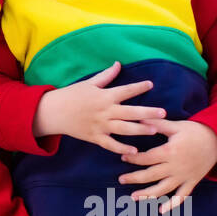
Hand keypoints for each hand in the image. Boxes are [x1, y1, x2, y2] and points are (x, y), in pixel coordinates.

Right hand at [33, 62, 163, 153]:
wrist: (53, 112)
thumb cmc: (71, 95)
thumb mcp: (89, 83)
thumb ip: (106, 76)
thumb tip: (119, 64)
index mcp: (104, 96)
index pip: (125, 90)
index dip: (138, 87)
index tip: (151, 84)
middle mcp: (105, 111)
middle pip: (130, 112)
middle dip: (148, 113)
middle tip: (163, 113)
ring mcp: (100, 126)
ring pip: (124, 129)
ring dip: (140, 130)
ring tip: (155, 130)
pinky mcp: (95, 137)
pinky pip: (111, 145)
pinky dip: (122, 148)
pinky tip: (135, 151)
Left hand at [117, 118, 216, 213]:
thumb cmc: (195, 132)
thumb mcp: (176, 126)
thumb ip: (157, 124)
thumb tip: (139, 118)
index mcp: (170, 152)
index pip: (147, 158)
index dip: (134, 158)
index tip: (123, 157)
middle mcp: (176, 167)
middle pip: (151, 175)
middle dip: (134, 178)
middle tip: (121, 179)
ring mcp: (184, 176)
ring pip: (163, 189)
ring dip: (148, 194)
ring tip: (134, 197)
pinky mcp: (192, 182)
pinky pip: (182, 196)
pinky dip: (172, 204)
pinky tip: (161, 210)